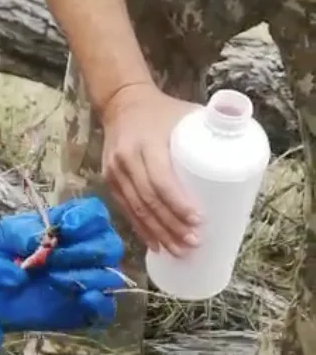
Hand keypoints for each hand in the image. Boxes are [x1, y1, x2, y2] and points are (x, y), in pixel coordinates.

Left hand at [0, 196, 126, 330]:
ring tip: (52, 278)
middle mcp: (90, 250)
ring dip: (83, 276)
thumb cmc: (3, 256)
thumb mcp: (6, 235)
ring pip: (109, 275)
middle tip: (52, 258)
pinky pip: (107, 308)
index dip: (86, 220)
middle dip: (83, 251)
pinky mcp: (88, 310)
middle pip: (111, 245)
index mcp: (74, 224)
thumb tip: (44, 240)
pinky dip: (98, 303)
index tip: (63, 230)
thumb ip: (23, 232)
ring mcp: (92, 281)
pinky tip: (81, 299)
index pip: (96, 214)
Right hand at [101, 84, 201, 255]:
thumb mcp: (186, 112)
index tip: (198, 220)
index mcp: (146, 142)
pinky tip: (155, 245)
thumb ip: (212, 126)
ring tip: (178, 252)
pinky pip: (126, 211)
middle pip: (149, 201)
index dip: (178, 204)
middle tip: (193, 243)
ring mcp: (114, 172)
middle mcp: (126, 159)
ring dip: (158, 234)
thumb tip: (244, 147)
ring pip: (136, 210)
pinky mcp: (109, 182)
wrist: (121, 102)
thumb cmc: (162, 111)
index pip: (161, 180)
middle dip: (172, 226)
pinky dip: (142, 230)